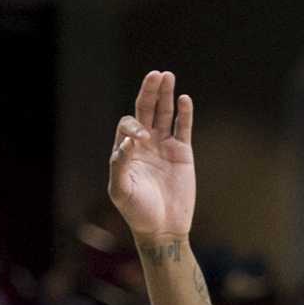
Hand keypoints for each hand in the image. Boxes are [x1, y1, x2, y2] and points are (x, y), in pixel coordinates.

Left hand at [107, 70, 194, 242]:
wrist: (163, 229)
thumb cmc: (138, 213)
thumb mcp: (121, 192)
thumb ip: (119, 166)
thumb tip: (129, 141)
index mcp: (127, 151)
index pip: (128, 124)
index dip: (134, 125)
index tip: (141, 140)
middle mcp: (145, 144)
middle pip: (145, 110)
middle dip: (149, 92)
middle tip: (155, 75)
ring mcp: (164, 147)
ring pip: (164, 113)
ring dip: (165, 95)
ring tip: (167, 76)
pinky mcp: (182, 154)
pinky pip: (183, 128)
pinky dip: (184, 114)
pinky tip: (184, 99)